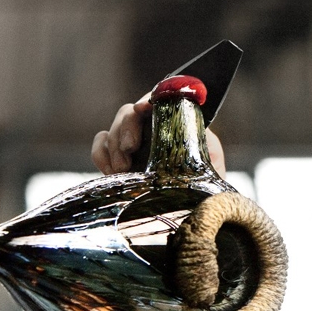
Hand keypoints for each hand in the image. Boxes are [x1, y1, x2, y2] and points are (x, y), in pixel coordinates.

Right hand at [91, 96, 225, 175]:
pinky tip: (111, 172)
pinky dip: (100, 155)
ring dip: (112, 145)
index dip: (147, 101)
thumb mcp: (211, 162)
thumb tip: (197, 138)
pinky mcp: (116, 163)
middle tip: (130, 148)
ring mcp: (131, 147)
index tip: (143, 108)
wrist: (193, 210)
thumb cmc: (205, 184)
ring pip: (111, 130)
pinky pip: (100, 149)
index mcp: (171, 124)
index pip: (155, 102)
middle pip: (128, 113)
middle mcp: (148, 130)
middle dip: (125, 127)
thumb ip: (205, 146)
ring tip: (122, 168)